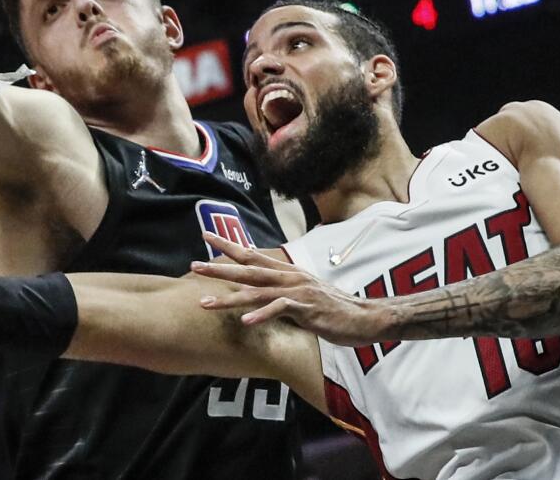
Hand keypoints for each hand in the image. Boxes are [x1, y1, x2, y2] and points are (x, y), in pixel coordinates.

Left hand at [191, 232, 388, 346]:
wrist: (366, 318)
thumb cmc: (333, 310)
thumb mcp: (302, 296)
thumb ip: (280, 293)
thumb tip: (258, 295)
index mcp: (287, 272)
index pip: (253, 254)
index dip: (229, 245)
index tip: (206, 237)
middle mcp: (289, 277)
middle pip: (248, 269)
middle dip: (219, 267)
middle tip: (194, 265)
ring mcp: (297, 292)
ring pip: (257, 291)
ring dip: (229, 297)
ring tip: (205, 302)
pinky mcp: (306, 308)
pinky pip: (280, 310)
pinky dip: (262, 315)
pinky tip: (245, 321)